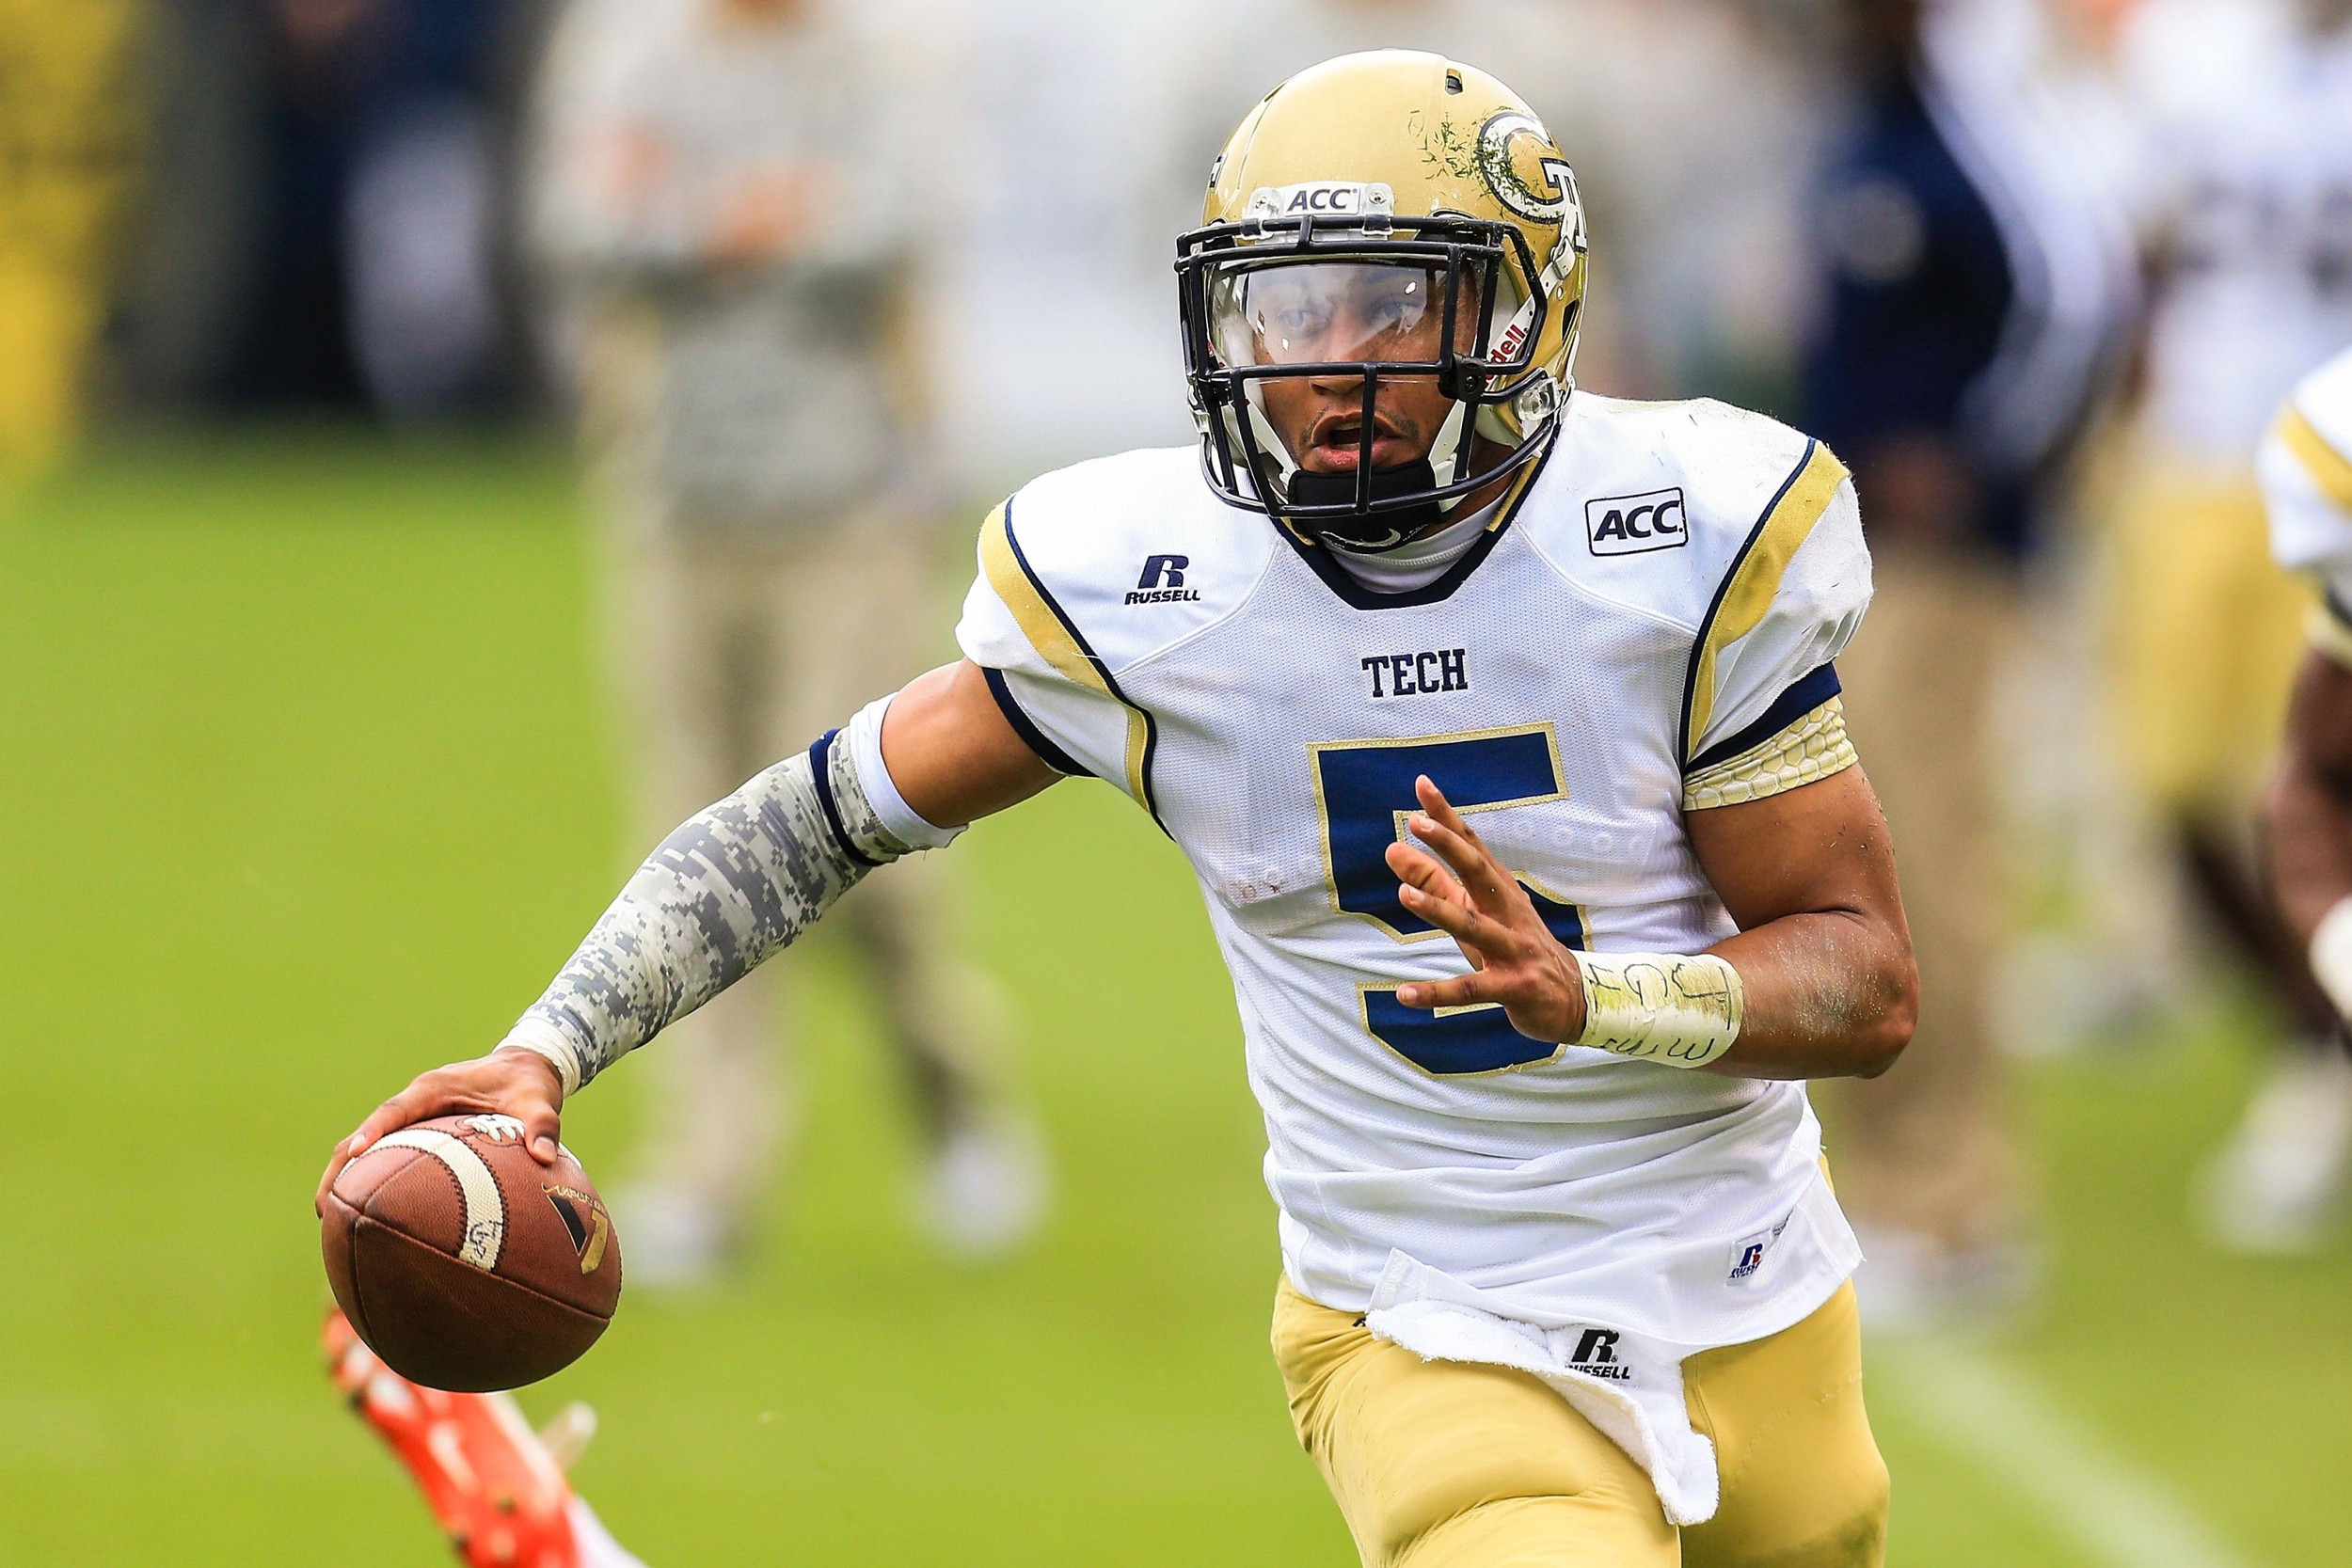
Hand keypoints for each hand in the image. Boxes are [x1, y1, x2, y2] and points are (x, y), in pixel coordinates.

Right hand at [315, 1046, 566, 1214]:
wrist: (526, 1068)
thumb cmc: (529, 1085)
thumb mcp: (541, 1101)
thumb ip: (544, 1125)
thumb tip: (545, 1156)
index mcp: (435, 1087)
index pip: (395, 1110)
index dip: (373, 1131)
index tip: (356, 1154)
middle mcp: (415, 1101)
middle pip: (365, 1133)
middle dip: (341, 1167)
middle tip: (323, 1208)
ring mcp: (412, 1119)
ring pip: (365, 1146)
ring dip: (345, 1178)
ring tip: (329, 1220)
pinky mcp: (416, 1134)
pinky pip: (385, 1156)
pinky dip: (368, 1180)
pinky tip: (364, 1216)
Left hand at [1383, 775, 1586, 1043]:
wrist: (1575, 1000)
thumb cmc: (1515, 949)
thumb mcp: (1475, 914)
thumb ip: (1433, 883)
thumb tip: (1391, 849)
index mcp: (1499, 891)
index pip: (1472, 846)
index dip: (1447, 816)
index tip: (1422, 784)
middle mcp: (1509, 913)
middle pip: (1479, 873)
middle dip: (1449, 846)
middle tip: (1416, 823)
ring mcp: (1514, 950)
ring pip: (1474, 927)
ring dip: (1440, 910)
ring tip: (1402, 895)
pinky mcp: (1514, 988)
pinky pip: (1472, 989)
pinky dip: (1437, 993)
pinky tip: (1404, 994)